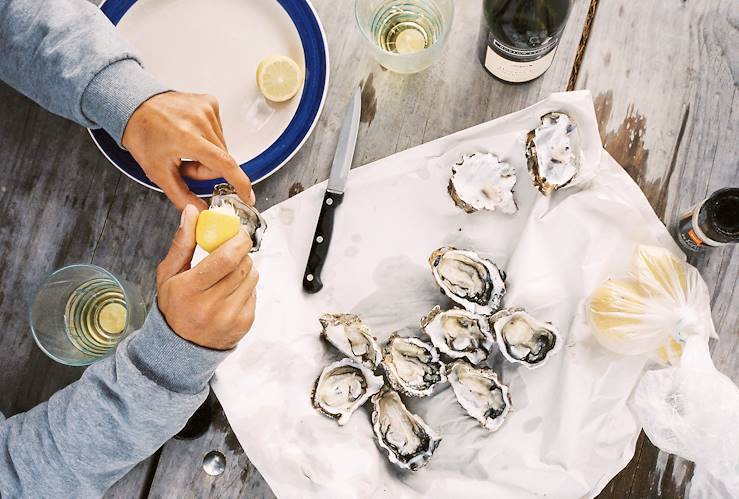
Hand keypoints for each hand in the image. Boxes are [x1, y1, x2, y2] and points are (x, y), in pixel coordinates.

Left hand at [122, 92, 254, 210]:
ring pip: (222, 147)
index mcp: (186, 137)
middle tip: (184, 165)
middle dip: (206, 169)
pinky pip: (219, 131)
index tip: (248, 196)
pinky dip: (208, 137)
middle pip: (222, 159)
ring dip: (208, 153)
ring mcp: (206, 108)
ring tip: (185, 147)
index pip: (224, 163)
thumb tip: (201, 211)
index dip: (239, 183)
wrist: (134, 106)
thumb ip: (181, 196)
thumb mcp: (157, 172)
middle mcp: (200, 119)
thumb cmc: (143, 135)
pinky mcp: (210, 102)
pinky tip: (191, 133)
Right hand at [156, 205, 258, 349]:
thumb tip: (191, 213)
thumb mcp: (168, 275)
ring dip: (245, 268)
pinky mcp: (244, 323)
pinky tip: (231, 291)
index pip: (225, 259)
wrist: (181, 347)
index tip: (238, 232)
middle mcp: (211, 305)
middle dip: (242, 252)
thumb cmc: (174, 306)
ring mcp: (230, 316)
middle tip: (233, 249)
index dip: (237, 241)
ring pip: (252, 276)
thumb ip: (182, 243)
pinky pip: (254, 292)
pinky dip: (247, 286)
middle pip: (243, 265)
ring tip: (230, 272)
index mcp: (190, 290)